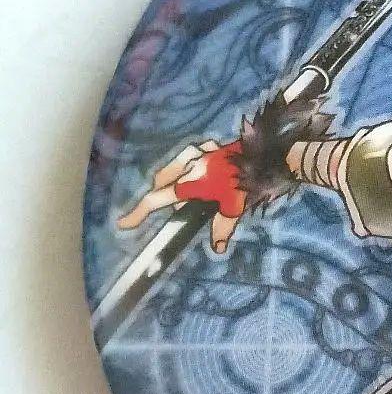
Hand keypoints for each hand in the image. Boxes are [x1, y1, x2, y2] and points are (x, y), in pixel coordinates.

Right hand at [117, 139, 245, 252]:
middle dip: (163, 196)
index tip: (124, 224)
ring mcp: (198, 152)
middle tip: (177, 208)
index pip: (156, 200)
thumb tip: (217, 248)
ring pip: (174, 168)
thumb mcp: (234, 209)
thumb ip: (222, 228)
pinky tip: (200, 170)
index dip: (138, 213)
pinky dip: (189, 165)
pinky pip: (191, 156)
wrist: (265, 156)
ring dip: (173, 180)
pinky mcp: (209, 145)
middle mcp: (188, 166)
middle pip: (163, 183)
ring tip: (184, 191)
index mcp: (189, 184)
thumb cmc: (248, 184)